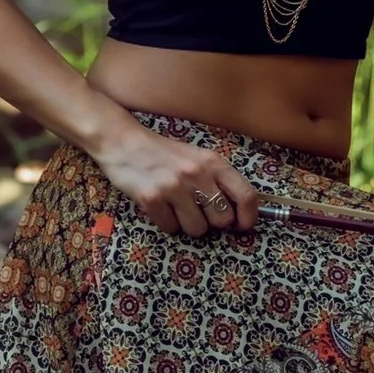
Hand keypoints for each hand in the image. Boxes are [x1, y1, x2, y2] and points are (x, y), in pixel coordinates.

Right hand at [95, 125, 258, 237]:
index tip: (241, 225)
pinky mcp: (152, 199)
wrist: (124, 143)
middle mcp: (197, 174)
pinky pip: (170, 228)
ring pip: (197, 229)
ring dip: (188, 224)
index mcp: (214, 163)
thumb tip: (240, 212)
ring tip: (177, 207)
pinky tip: (160, 206)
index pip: (247, 196)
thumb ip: (219, 180)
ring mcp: (174, 187)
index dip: (248, 217)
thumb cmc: (165, 154)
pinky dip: (166, 222)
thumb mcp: (199, 159)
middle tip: (199, 211)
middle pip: (222, 219)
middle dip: (212, 222)